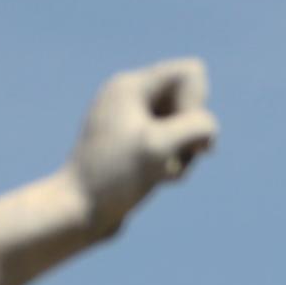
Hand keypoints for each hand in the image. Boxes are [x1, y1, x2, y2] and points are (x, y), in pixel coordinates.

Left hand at [64, 59, 216, 235]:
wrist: (76, 212)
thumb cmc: (112, 177)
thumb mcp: (159, 148)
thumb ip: (195, 127)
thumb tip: (209, 129)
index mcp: (130, 86)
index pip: (191, 72)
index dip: (196, 103)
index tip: (177, 133)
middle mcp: (129, 98)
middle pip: (189, 101)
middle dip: (190, 133)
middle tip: (171, 158)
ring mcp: (131, 122)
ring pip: (184, 128)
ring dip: (184, 153)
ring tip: (162, 173)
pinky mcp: (133, 147)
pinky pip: (172, 146)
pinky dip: (173, 164)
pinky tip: (157, 180)